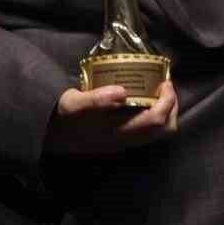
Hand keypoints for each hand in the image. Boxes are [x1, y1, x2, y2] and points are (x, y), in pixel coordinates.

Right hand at [44, 80, 178, 155]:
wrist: (51, 137)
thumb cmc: (62, 118)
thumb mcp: (72, 104)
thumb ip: (96, 100)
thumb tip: (121, 92)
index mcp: (117, 132)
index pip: (155, 120)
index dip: (167, 101)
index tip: (164, 81)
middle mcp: (126, 140)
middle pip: (164, 129)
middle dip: (172, 106)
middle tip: (165, 86)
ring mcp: (125, 142)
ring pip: (159, 132)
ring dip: (166, 111)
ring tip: (158, 91)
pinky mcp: (122, 140)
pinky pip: (149, 131)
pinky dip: (156, 115)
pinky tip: (145, 100)